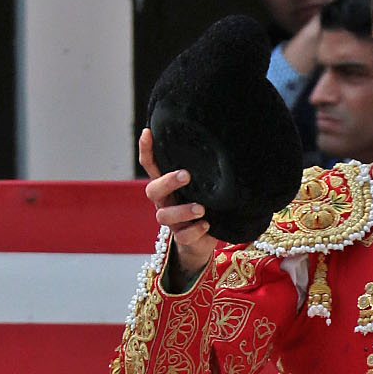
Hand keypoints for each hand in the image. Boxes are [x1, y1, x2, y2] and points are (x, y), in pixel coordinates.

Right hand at [138, 128, 214, 284]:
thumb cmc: (204, 206)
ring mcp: (172, 222)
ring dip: (183, 210)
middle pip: (153, 190)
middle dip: (167, 181)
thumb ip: (203, 173)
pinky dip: (195, 230)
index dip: (146, 150)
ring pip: (164, 215)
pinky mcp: (183, 238)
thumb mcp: (202, 187)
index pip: (151, 166)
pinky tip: (207, 224)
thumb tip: (226, 148)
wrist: (203, 241)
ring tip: (201, 208)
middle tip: (186, 175)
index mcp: (167, 186)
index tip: (148, 132)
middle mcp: (165, 202)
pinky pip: (183, 236)